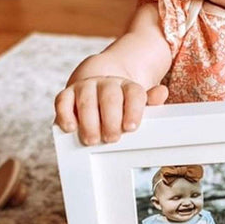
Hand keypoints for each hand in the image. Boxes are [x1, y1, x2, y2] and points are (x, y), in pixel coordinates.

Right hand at [54, 76, 168, 144]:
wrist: (98, 87)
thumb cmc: (122, 104)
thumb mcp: (138, 103)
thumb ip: (150, 101)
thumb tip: (162, 92)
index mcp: (128, 86)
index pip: (134, 94)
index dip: (134, 111)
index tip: (131, 128)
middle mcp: (106, 83)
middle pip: (110, 97)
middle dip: (111, 119)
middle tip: (112, 138)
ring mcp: (86, 87)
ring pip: (87, 100)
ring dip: (89, 121)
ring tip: (92, 140)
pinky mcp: (67, 94)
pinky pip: (63, 101)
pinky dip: (65, 114)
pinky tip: (70, 128)